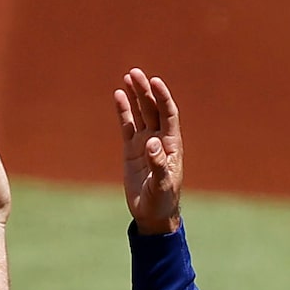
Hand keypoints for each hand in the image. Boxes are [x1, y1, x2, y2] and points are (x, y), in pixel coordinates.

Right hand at [116, 69, 183, 234]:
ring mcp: (144, 143)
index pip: (168, 113)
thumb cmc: (162, 201)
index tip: (155, 82)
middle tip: (135, 73)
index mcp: (171, 144)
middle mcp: (159, 139)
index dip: (162, 97)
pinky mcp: (132, 150)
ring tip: (128, 77)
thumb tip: (151, 142)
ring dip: (135, 95)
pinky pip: (127, 125)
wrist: (152, 215)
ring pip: (140, 113)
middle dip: (145, 90)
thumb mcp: (162, 185)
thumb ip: (158, 163)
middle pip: (153, 108)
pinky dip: (123, 110)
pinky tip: (118, 95)